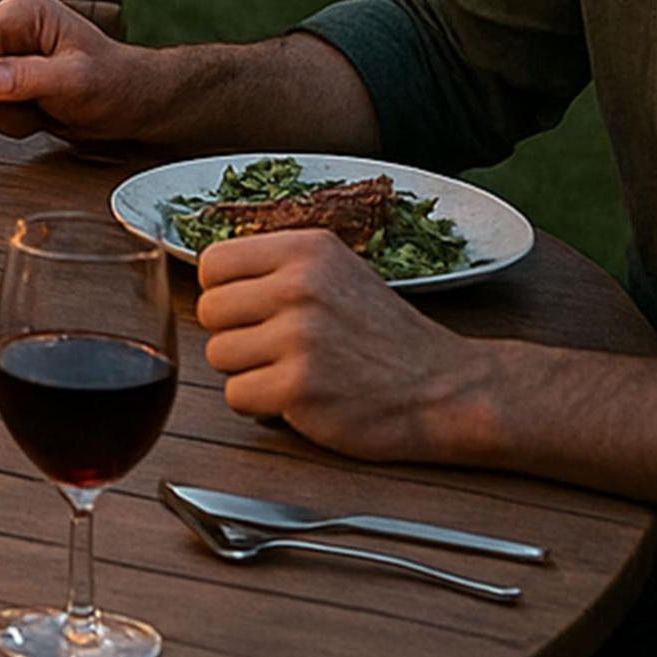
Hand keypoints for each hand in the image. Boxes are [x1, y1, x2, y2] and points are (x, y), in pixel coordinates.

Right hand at [0, 0, 155, 141]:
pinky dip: (8, 121)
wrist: (127, 103)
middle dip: (1, 101)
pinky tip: (35, 113)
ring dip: (7, 114)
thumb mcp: (76, 81)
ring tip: (42, 107)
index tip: (0, 93)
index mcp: (23, 9)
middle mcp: (5, 27)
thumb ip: (30, 77)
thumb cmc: (113, 82)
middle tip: (37, 105)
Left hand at [196, 229, 491, 462]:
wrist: (447, 390)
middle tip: (278, 349)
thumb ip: (277, 266)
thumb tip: (211, 274)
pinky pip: (236, 396)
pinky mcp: (301, 387)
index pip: (213, 262)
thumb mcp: (337, 272)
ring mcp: (300, 336)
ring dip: (248, 373)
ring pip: (217, 355)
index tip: (250, 311)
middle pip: (209, 311)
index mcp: (305, 249)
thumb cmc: (385, 336)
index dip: (224, 293)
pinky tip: (299, 399)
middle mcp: (299, 285)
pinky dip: (261, 406)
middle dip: (235, 335)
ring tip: (294, 372)